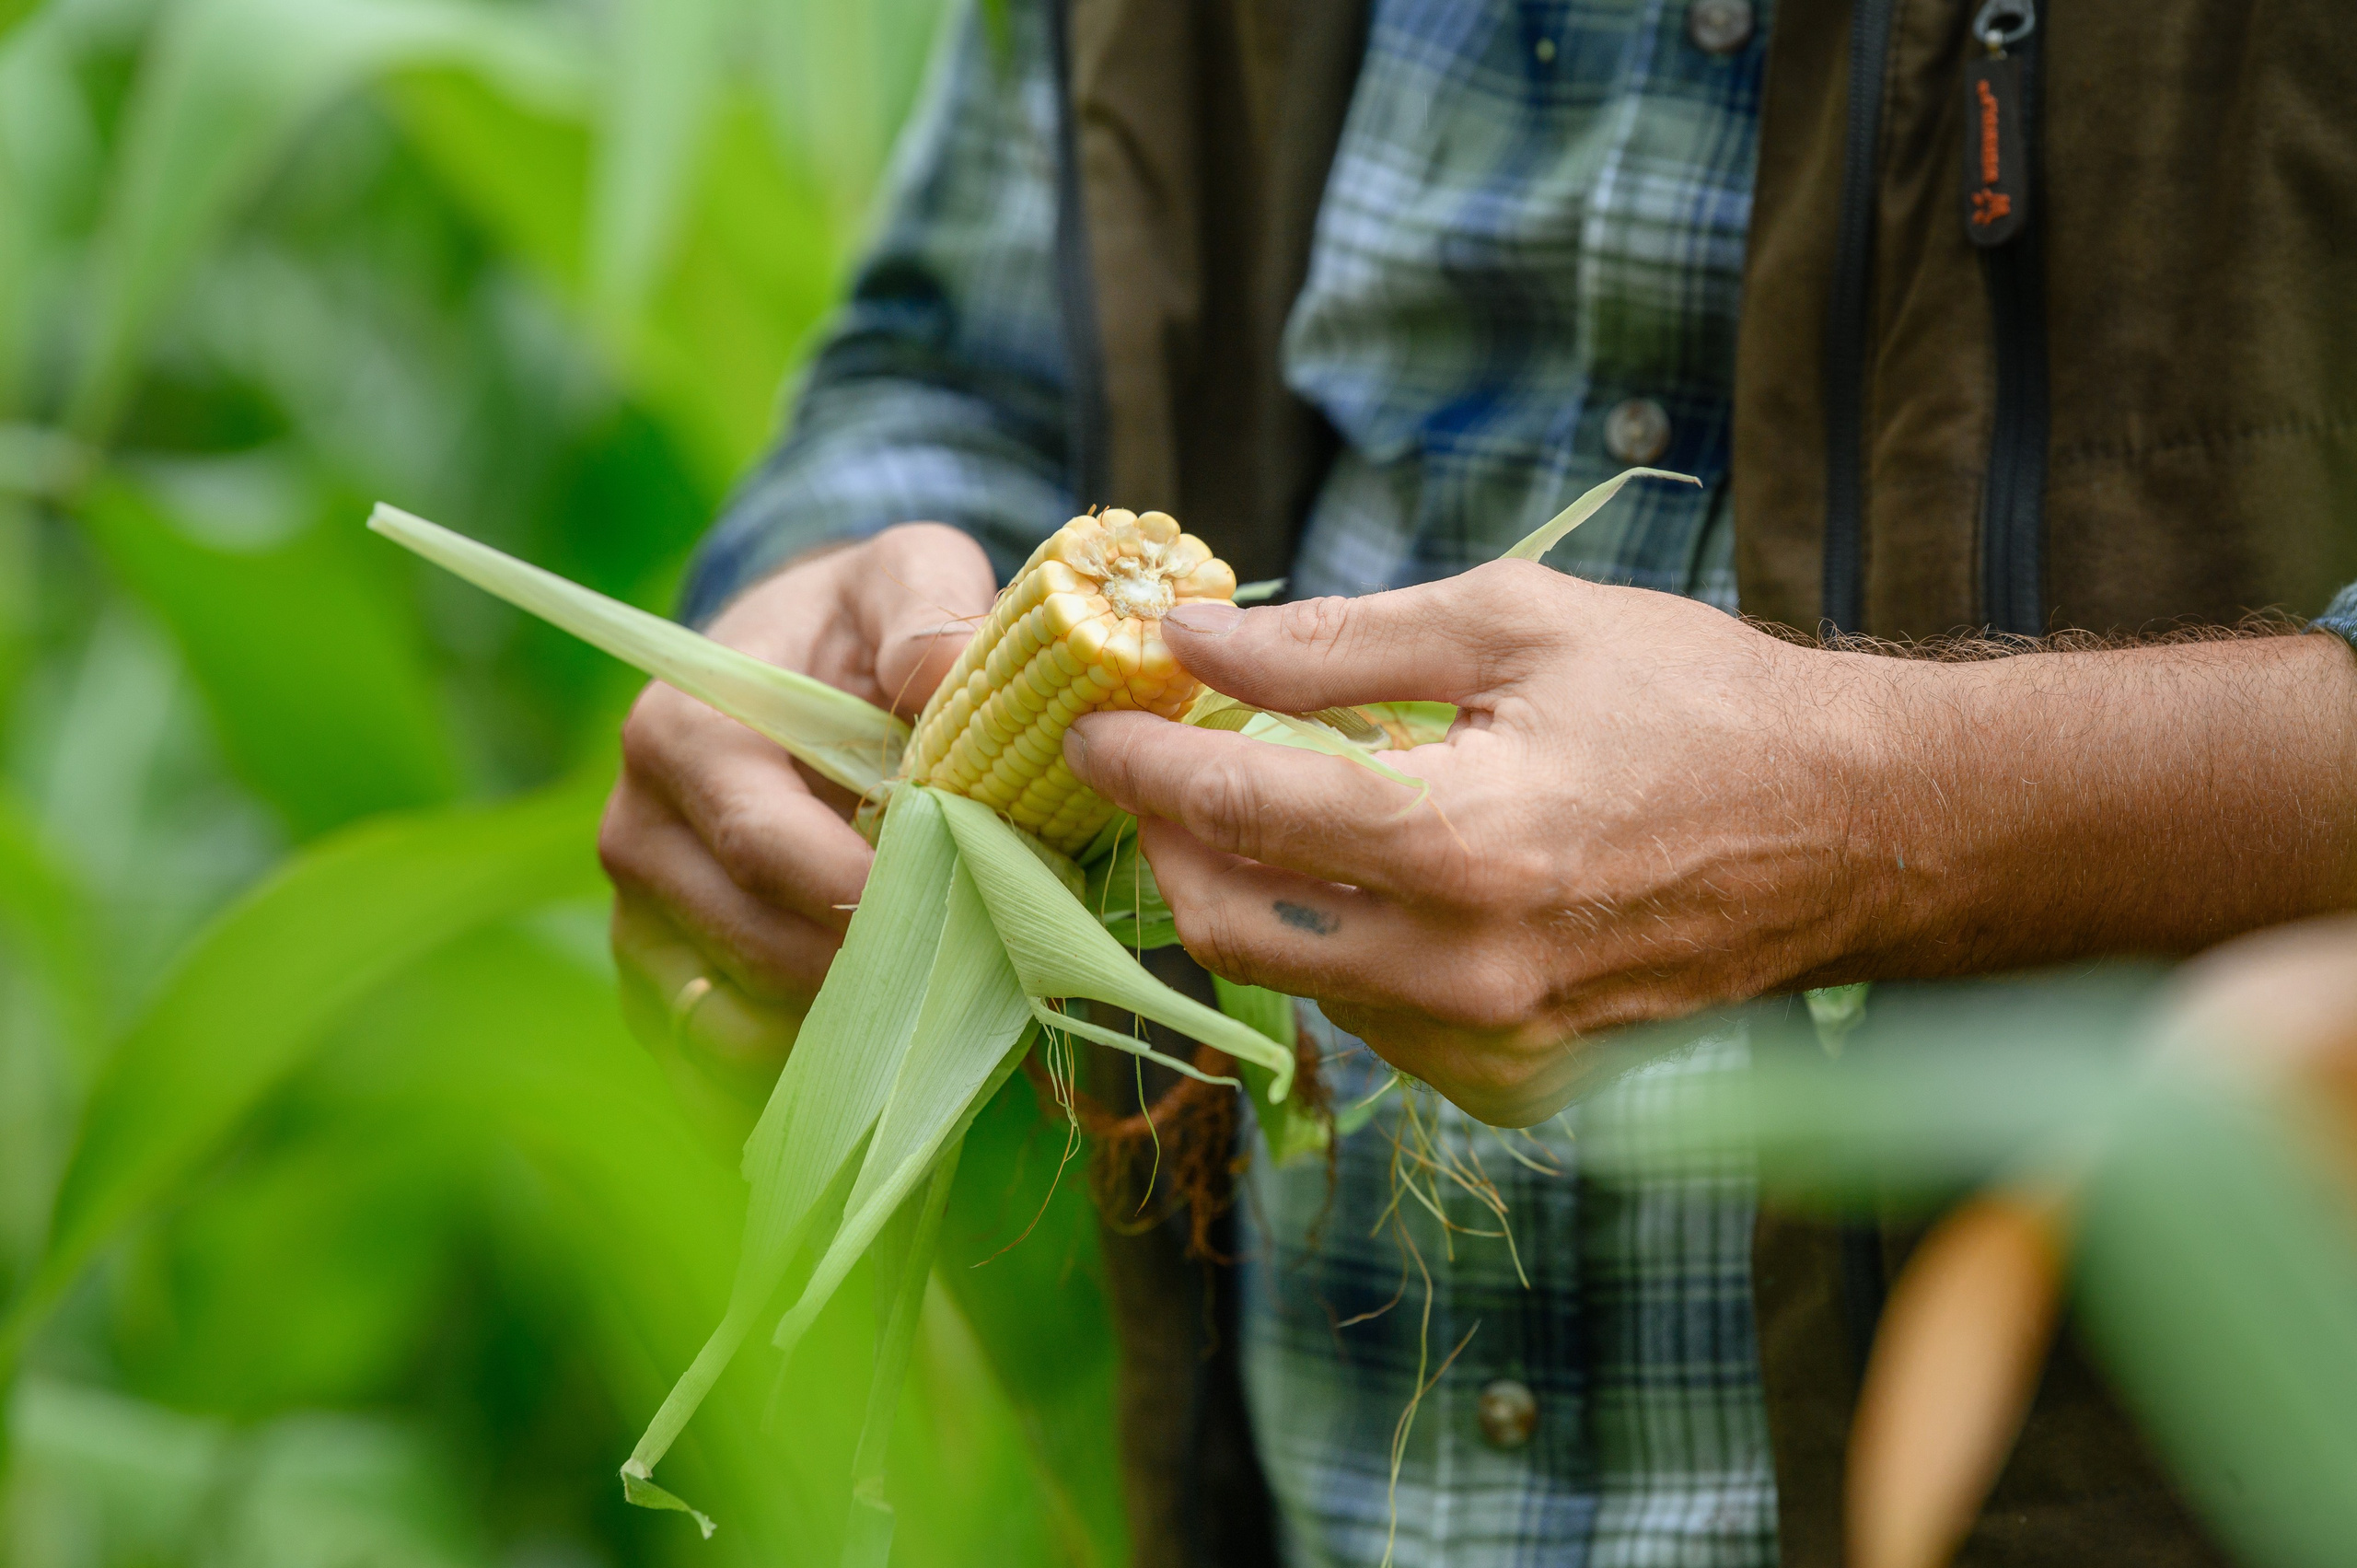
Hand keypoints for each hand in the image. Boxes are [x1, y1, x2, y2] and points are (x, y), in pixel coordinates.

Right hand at [598, 523, 994, 1121]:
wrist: (796, 656)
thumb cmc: (859, 619)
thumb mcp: (906, 572)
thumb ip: (928, 610)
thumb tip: (944, 671)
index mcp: (684, 732)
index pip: (764, 847)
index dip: (864, 895)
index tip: (963, 911)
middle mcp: (638, 830)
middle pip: (752, 945)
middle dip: (874, 970)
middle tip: (984, 972)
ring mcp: (639, 915)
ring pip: (727, 1021)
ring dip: (840, 1036)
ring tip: (942, 1016)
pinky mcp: (658, 978)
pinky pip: (709, 1063)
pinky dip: (793, 1080)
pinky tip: (881, 1066)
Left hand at [1063, 563, 2356, 1126]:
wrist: (1854, 831)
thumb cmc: (1696, 701)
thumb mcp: (1515, 625)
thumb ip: (1333, 647)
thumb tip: (1192, 642)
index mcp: (1469, 840)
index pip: (1242, 812)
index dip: (1143, 765)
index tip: (1090, 727)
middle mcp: (1470, 968)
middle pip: (1235, 925)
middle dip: (1171, 844)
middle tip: (1163, 769)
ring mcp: (1494, 1042)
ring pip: (1299, 980)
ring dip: (1258, 891)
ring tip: (1285, 801)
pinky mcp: (1518, 1079)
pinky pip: (1374, 1021)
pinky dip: (1342, 945)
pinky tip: (1380, 876)